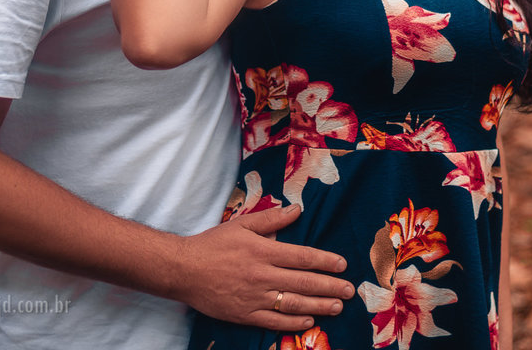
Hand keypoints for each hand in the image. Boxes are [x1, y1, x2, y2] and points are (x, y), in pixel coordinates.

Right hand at [170, 205, 354, 331]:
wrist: (182, 270)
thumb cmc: (213, 244)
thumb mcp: (242, 224)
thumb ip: (271, 218)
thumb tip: (297, 209)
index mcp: (264, 251)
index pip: (303, 257)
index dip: (325, 261)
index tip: (342, 265)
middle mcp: (262, 275)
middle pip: (304, 282)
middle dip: (330, 286)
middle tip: (349, 291)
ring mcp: (253, 297)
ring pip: (292, 303)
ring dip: (318, 305)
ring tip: (337, 306)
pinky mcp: (244, 314)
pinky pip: (273, 321)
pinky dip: (293, 323)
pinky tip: (309, 321)